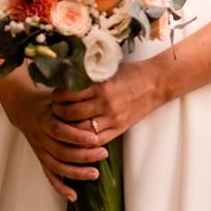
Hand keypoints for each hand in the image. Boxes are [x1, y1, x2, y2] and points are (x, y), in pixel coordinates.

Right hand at [0, 68, 109, 201]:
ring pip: (57, 166)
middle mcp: (41, 136)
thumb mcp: (57, 92)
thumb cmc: (47, 97)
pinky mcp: (40, 158)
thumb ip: (72, 94)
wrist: (22, 107)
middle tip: (103, 154)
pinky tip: (73, 196)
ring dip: (76, 172)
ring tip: (96, 173)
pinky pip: (49, 175)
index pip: (61, 130)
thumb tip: (92, 84)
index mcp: (45, 119)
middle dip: (83, 155)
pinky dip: (60, 187)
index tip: (95, 138)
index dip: (77, 136)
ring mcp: (39, 149)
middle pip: (61, 151)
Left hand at [51, 58, 166, 148]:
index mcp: (102, 87)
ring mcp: (113, 119)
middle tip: (54, 109)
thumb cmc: (132, 72)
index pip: (70, 95)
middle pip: (72, 115)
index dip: (58, 97)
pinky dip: (83, 141)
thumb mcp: (109, 69)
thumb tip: (68, 76)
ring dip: (69, 128)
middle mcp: (106, 105)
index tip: (54, 95)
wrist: (156, 83)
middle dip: (59, 113)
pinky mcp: (119, 129)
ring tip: (63, 122)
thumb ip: (90, 75)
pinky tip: (76, 136)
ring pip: (81, 131)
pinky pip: (96, 141)